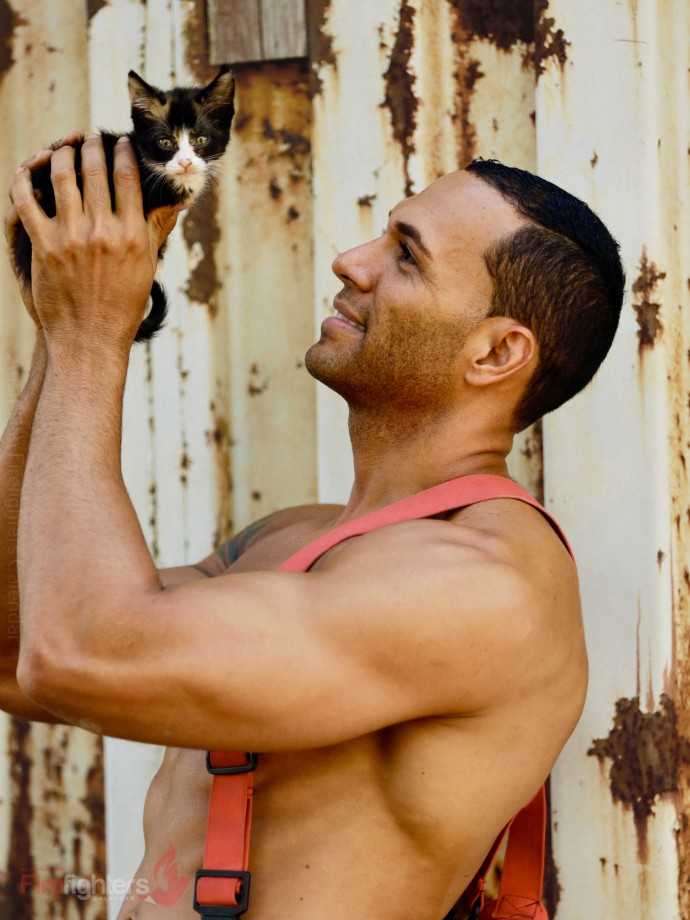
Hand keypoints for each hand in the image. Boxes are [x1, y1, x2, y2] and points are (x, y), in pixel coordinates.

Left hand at [8, 133, 182, 353]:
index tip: (120, 141)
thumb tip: (178, 199)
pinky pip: (27, 201)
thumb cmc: (123, 304)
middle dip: (92, 146)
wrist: (90, 338)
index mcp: (132, 234)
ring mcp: (71, 237)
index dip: (123, 152)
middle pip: (94, 170)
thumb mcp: (147, 264)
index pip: (127, 177)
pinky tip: (27, 172)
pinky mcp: (44, 246)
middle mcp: (103, 232)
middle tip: (91, 137)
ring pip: (61, 177)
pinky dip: (23, 180)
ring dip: (61, 155)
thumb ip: (156, 226)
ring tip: (63, 149)